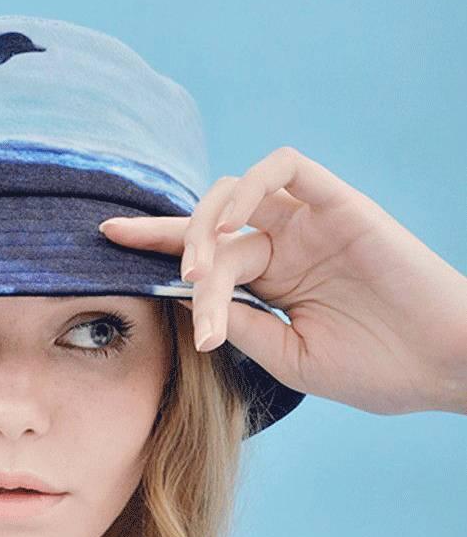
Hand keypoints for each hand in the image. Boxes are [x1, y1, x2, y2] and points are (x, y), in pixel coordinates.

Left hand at [99, 145, 466, 415]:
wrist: (440, 365)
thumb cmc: (377, 369)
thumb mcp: (288, 358)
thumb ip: (241, 324)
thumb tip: (189, 301)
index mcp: (273, 284)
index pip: (204, 255)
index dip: (154, 244)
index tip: (104, 241)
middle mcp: (287, 246)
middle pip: (210, 226)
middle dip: (174, 243)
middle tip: (175, 280)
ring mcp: (312, 222)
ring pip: (236, 193)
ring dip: (208, 225)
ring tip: (201, 273)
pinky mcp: (340, 203)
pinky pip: (286, 167)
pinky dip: (250, 185)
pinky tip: (233, 222)